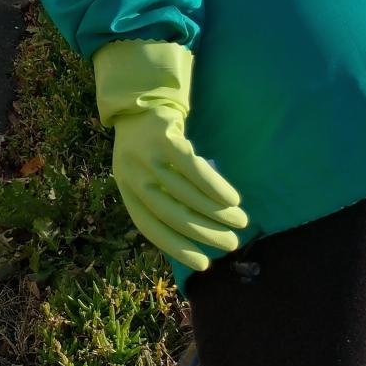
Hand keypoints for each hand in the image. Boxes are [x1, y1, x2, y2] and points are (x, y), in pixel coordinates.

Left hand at [93, 39, 246, 271]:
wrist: (140, 101)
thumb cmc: (148, 149)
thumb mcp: (144, 176)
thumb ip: (162, 201)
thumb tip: (198, 240)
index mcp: (125, 187)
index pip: (149, 225)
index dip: (176, 247)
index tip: (204, 264)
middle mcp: (131, 172)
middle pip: (171, 212)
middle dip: (205, 233)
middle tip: (232, 243)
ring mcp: (146, 154)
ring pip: (186, 192)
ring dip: (217, 212)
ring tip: (240, 221)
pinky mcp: (164, 136)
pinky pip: (193, 168)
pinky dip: (214, 186)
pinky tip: (232, 198)